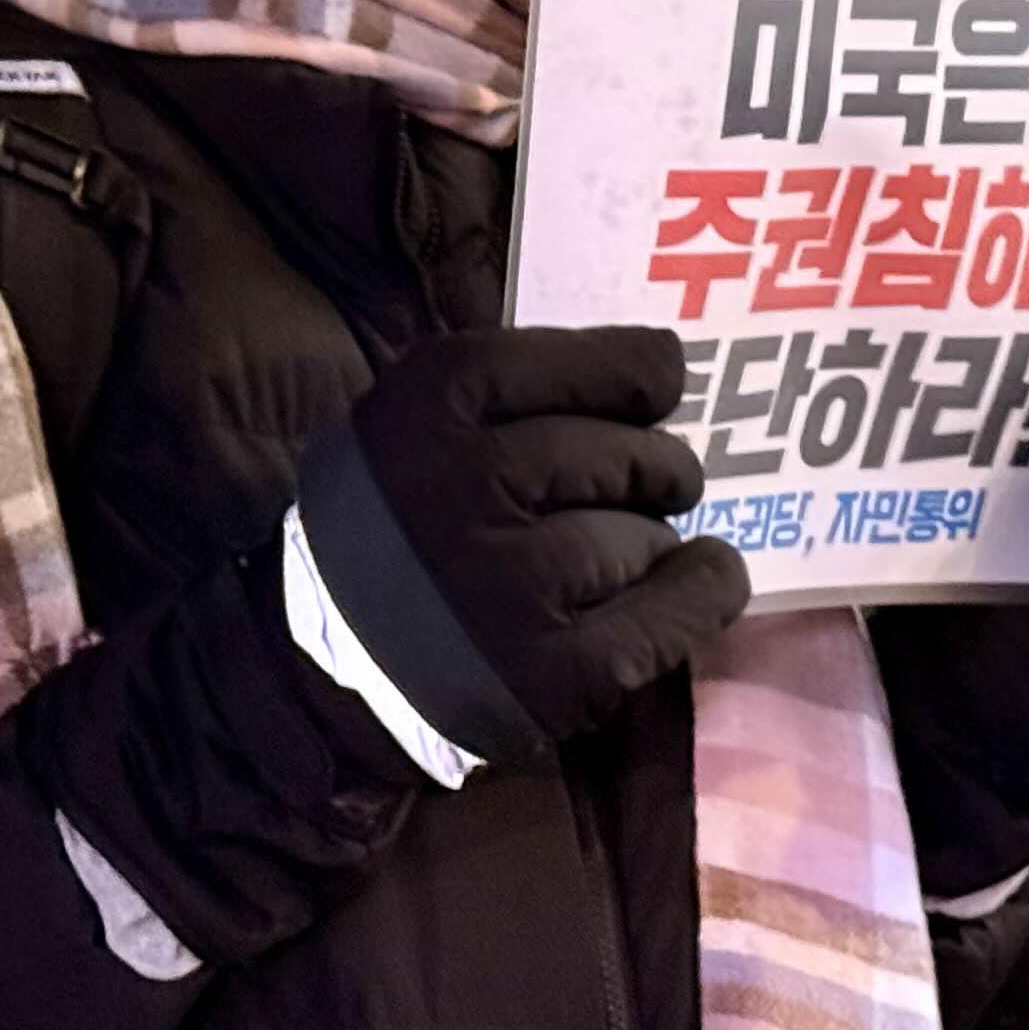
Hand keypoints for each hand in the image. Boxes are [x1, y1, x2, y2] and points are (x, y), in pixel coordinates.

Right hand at [297, 323, 751, 761]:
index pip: (592, 366)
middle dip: (648, 467)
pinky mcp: (557, 670)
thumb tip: (665, 359)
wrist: (324, 656)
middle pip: (630, 452)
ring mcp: (515, 582)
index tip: (656, 386)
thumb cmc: (395, 517)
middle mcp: (469, 483)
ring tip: (602, 556)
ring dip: (644, 541)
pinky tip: (699, 576)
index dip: (638, 373)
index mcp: (431, 404)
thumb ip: (518, 380)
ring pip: (649, 534)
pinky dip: (704, 589)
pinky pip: (680, 607)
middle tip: (633, 483)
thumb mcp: (419, 415)